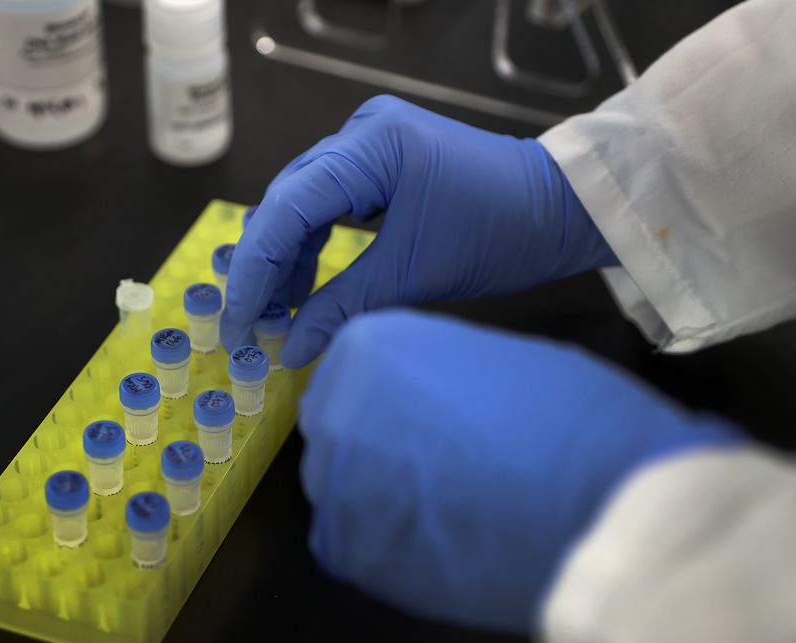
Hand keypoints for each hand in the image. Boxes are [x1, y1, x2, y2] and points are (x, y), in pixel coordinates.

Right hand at [222, 95, 617, 367]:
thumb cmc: (499, 234)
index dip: (256, 269)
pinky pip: (329, 200)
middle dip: (265, 265)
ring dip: (287, 258)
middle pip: (288, 199)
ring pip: (303, 201)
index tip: (240, 321)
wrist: (563, 209)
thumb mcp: (413, 276)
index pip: (288, 207)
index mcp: (371, 147)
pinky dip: (313, 244)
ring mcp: (371, 139)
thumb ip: (340, 308)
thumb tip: (289, 351)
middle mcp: (361, 131)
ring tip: (277, 314)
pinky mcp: (382, 158)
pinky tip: (303, 286)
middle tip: (250, 324)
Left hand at [299, 310, 741, 631]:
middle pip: (335, 432)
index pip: (348, 377)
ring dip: (376, 499)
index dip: (387, 402)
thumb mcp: (493, 359)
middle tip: (434, 468)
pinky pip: (347, 546)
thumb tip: (430, 404)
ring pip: (337, 491)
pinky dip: (382, 548)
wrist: (601, 499)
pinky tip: (431, 546)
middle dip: (374, 447)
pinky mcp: (350, 550)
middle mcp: (334, 410)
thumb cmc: (566, 415)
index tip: (420, 421)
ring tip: (443, 512)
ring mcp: (334, 484)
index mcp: (367, 348)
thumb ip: (437, 376)